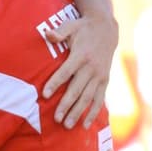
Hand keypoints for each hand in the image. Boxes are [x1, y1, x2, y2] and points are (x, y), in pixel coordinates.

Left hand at [41, 13, 116, 127]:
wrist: (107, 28)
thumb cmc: (83, 28)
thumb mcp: (70, 25)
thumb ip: (59, 32)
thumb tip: (47, 34)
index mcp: (80, 55)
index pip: (65, 72)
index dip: (55, 83)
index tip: (45, 95)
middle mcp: (91, 68)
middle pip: (77, 89)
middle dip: (66, 105)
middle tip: (56, 119)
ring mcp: (99, 76)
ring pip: (88, 98)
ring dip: (78, 112)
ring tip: (67, 125)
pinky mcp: (105, 80)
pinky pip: (99, 99)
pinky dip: (93, 113)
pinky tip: (84, 125)